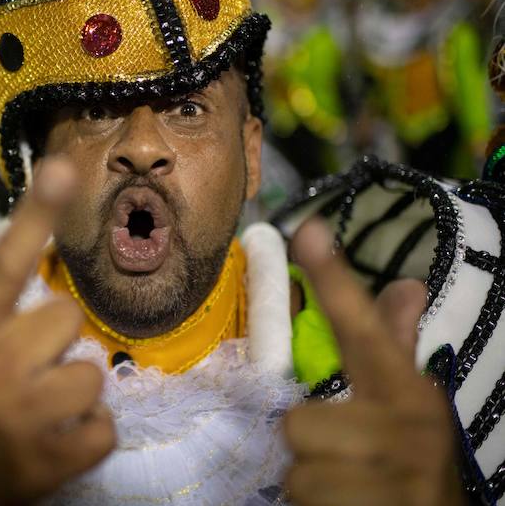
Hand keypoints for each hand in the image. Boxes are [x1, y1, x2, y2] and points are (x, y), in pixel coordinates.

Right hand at [0, 159, 115, 505]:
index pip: (6, 265)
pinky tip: (54, 440)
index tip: (60, 169)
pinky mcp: (50, 459)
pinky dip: (88, 436)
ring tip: (40, 409)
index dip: (35, 215)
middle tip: (27, 368)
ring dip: (73, 392)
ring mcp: (22, 414)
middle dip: (55, 341)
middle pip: (68, 317)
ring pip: (92, 374)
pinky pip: (105, 426)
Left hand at [283, 220, 465, 505]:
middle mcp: (405, 430)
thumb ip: (394, 347)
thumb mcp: (408, 409)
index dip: (334, 283)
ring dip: (314, 483)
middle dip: (313, 446)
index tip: (308, 230)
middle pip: (298, 421)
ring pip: (296, 466)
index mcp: (410, 396)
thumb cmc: (412, 465)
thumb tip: (407, 284)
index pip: (364, 330)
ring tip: (351, 490)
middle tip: (347, 461)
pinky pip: (301, 500)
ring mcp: (390, 476)